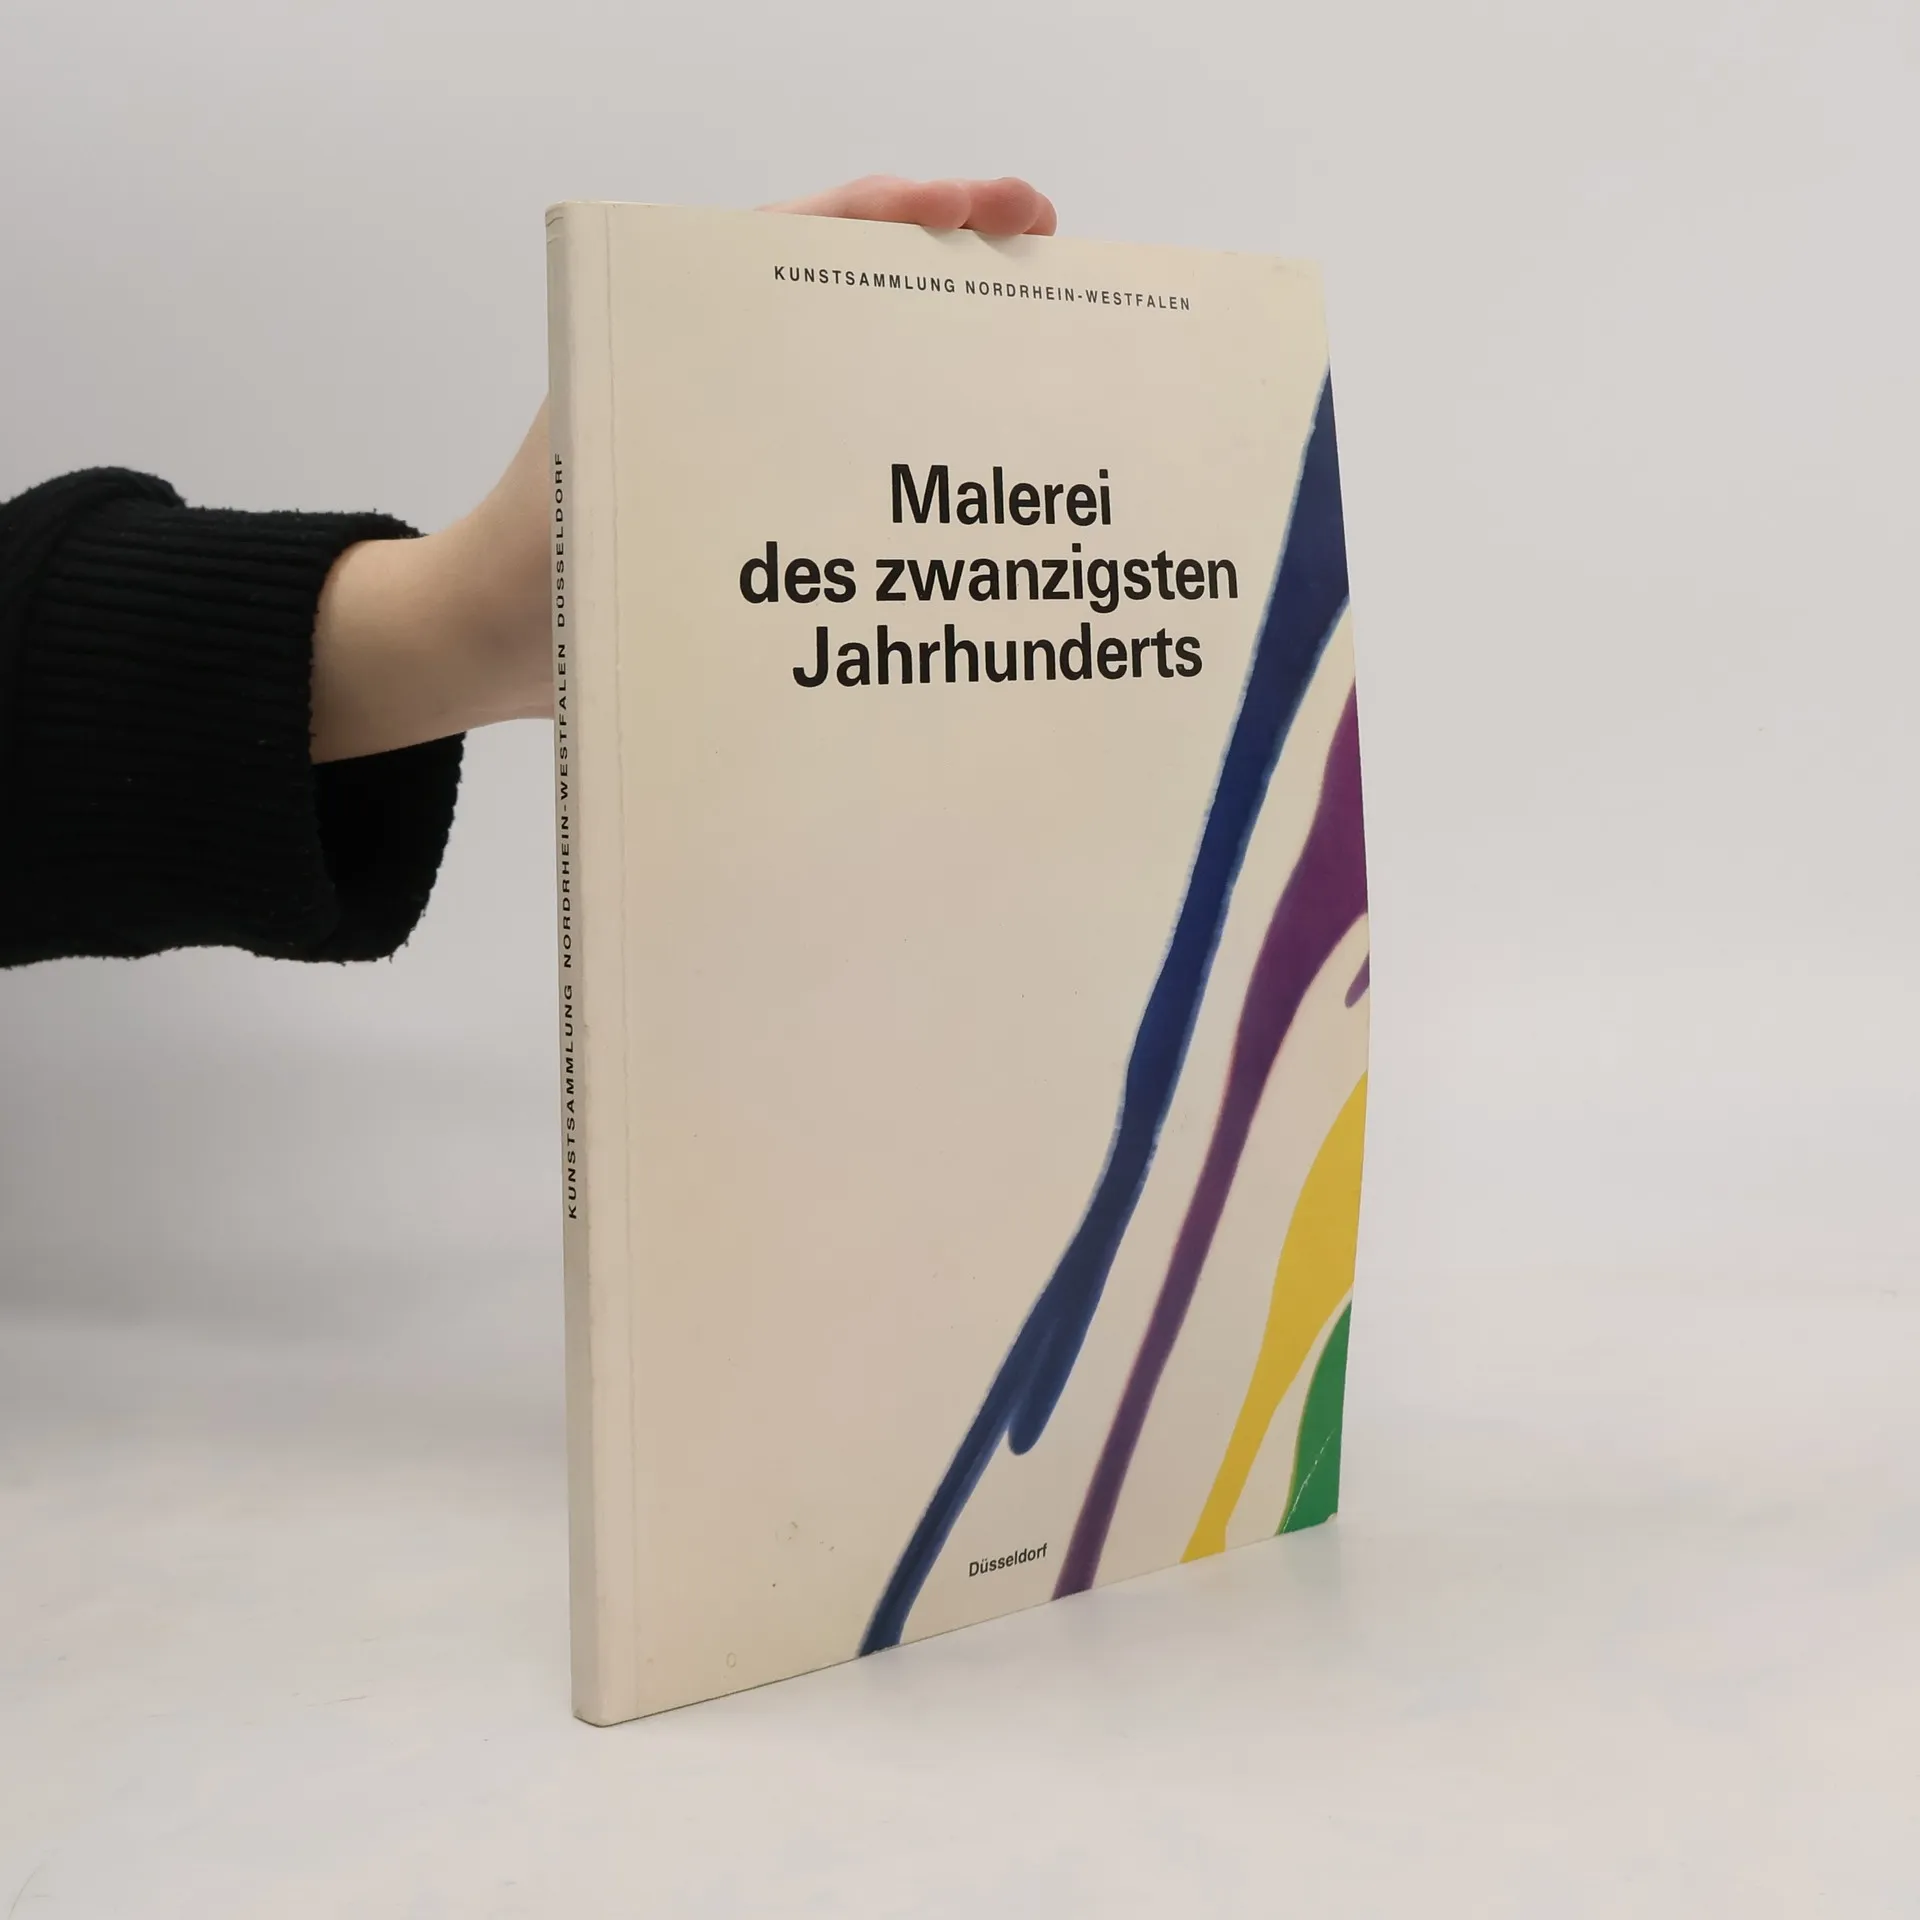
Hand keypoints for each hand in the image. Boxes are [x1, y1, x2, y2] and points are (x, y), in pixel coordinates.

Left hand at [311, 175, 1056, 762]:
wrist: (485, 640)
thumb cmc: (531, 558)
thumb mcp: (612, 475)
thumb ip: (698, 438)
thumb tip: (827, 433)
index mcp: (683, 325)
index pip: (810, 239)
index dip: (909, 214)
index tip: (997, 212)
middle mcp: (722, 365)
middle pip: (854, 292)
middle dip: (952, 267)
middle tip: (1044, 259)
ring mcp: (740, 428)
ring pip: (859, 373)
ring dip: (939, 362)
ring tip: (1031, 360)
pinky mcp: (750, 496)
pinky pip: (843, 457)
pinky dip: (907, 456)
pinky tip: (964, 483)